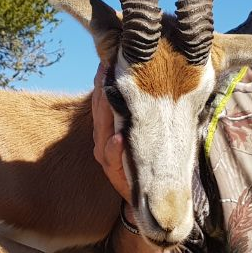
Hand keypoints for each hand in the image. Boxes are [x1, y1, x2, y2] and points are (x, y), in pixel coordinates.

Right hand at [91, 64, 132, 204]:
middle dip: (102, 88)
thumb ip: (139, 111)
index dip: (102, 78)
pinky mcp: (112, 170)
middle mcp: (101, 136)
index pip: (101, 96)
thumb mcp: (140, 131)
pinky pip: (112, 156)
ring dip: (106, 112)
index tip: (108, 58)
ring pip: (102, 129)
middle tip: (107, 67)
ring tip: (109, 95)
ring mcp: (105, 153)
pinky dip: (114, 148)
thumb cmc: (144, 157)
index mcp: (107, 124)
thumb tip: (152, 82)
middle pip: (99, 108)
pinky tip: (118, 139)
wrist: (145, 195)